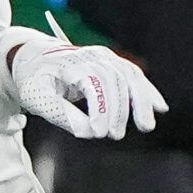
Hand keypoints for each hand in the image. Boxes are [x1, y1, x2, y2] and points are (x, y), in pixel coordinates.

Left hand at [8, 36, 166, 139]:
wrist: (33, 56)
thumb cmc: (33, 79)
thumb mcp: (35, 96)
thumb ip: (59, 113)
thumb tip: (87, 131)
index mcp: (73, 63)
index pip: (95, 83)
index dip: (100, 109)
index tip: (97, 133)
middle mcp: (92, 56)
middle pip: (116, 80)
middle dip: (119, 110)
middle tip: (114, 136)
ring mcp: (105, 57)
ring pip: (131, 76)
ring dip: (141, 102)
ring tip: (146, 126)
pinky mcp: (112, 63)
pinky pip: (134, 75)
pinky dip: (147, 92)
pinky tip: (160, 108)